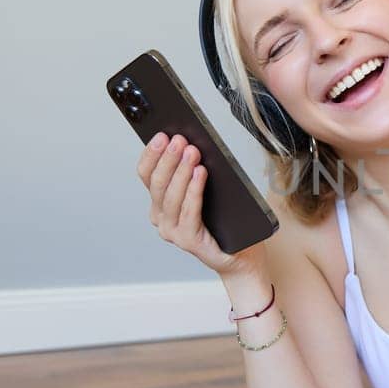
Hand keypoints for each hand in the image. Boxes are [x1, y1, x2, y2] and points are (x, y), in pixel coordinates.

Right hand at [137, 132, 266, 277]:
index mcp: (160, 202)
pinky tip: (201, 173)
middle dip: (168, 158)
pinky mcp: (188, 241)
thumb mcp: (208, 189)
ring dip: (181, 171)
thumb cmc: (225, 220)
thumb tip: (191, 143)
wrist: (242, 253)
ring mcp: (172, 231)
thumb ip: (195, 170)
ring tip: (192, 151)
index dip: (152, 153)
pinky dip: (194, 190)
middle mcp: (161, 217)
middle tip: (179, 139)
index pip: (146, 174)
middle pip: (157, 183)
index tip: (162, 134)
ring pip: (171, 196)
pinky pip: (189, 211)